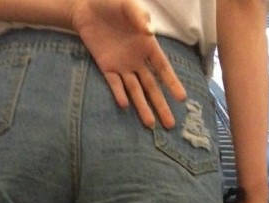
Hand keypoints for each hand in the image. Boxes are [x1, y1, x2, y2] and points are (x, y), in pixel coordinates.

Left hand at [71, 0, 185, 128]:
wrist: (87, 7)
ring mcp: (122, 66)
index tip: (181, 98)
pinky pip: (114, 84)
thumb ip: (138, 17)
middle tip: (170, 124)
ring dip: (142, 107)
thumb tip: (148, 31)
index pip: (163, 69)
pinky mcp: (106, 68)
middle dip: (161, 105)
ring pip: (135, 91)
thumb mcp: (128, 5)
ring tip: (150, 124)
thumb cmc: (112, 3)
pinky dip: (118, 93)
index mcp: (147, 46)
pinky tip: (125, 105)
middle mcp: (137, 60)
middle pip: (151, 87)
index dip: (172, 83)